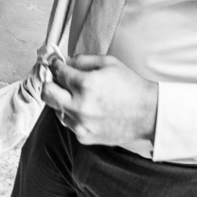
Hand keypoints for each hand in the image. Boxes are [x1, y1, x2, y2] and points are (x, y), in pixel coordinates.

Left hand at [42, 55, 158, 145]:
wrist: (149, 113)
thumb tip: (63, 60)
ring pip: (56, 109)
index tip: (56, 65)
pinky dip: (73, 115)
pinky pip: (68, 123)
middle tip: (58, 80)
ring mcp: (81, 123)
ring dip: (63, 101)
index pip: (57, 72)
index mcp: (85, 84)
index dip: (55, 66)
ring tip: (80, 97)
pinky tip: (88, 110)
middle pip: (47, 92)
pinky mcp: (84, 136)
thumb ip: (82, 60)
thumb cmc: (131, 86)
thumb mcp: (108, 63)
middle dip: (50, 83)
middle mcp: (79, 106)